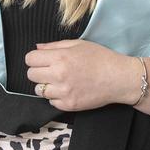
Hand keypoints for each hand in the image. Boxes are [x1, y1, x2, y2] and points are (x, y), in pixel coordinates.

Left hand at [25, 39, 142, 111]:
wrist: (119, 78)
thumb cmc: (101, 58)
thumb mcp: (78, 44)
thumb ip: (55, 46)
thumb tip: (37, 48)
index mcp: (60, 57)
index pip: (30, 59)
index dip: (35, 59)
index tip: (42, 60)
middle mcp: (59, 75)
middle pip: (31, 75)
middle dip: (38, 72)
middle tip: (50, 70)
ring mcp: (63, 92)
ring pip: (39, 90)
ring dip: (46, 85)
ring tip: (60, 81)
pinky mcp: (69, 105)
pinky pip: (51, 102)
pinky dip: (56, 97)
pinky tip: (68, 90)